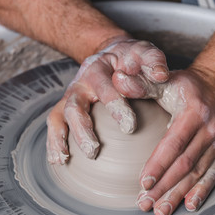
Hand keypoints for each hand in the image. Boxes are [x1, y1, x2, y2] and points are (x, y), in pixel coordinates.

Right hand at [46, 37, 168, 163]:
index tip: (129, 127)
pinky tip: (59, 161)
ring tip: (65, 159)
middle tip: (94, 150)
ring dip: (59, 139)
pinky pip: (55, 124)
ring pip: (59, 117)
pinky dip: (53, 142)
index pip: (105, 88)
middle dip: (82, 130)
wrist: (112, 55)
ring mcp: (71, 97)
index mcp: (98, 69)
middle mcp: (80, 83)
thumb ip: (153, 62)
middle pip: (74, 106)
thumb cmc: (131, 58)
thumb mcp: (144, 53)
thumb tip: (161, 75)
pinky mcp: (67, 108)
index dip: (115, 106)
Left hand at [113, 68, 214, 214]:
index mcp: (194, 112)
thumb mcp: (164, 80)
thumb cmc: (185, 87)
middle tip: (145, 204)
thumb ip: (142, 84)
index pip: (173, 143)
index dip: (158, 164)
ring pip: (196, 174)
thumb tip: (118, 80)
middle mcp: (210, 129)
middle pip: (184, 164)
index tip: (143, 183)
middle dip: (164, 187)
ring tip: (160, 210)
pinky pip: (213, 175)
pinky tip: (189, 205)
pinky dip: (201, 192)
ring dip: (177, 194)